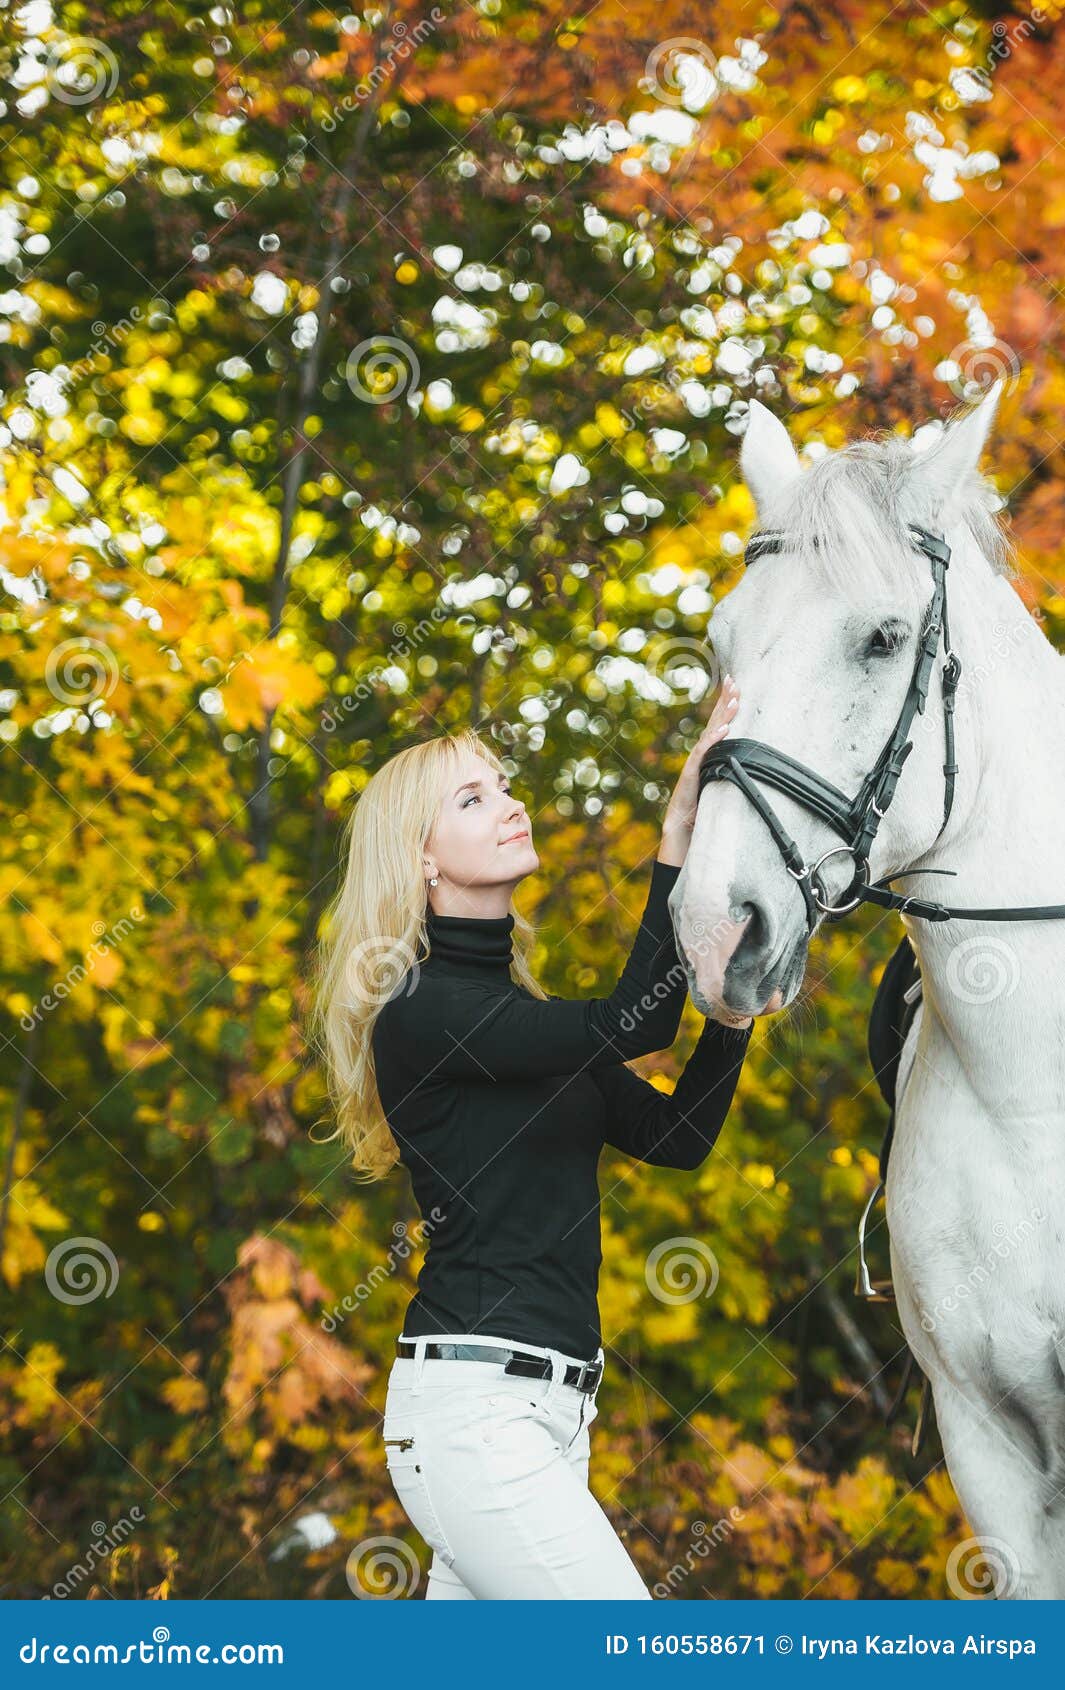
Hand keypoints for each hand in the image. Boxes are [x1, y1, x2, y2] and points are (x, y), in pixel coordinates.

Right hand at [658, 675, 738, 864]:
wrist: (681, 826)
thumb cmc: (701, 807)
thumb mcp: (720, 782)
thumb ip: (729, 768)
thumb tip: (751, 760)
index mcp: (708, 751)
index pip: (718, 721)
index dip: (725, 702)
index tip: (735, 683)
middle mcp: (701, 752)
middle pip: (714, 720)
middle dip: (725, 699)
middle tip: (735, 680)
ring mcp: (696, 761)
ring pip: (711, 733)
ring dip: (724, 716)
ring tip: (735, 700)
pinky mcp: (693, 772)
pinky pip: (705, 752)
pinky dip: (715, 739)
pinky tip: (725, 729)